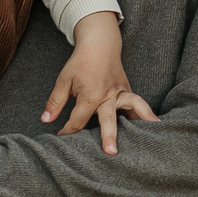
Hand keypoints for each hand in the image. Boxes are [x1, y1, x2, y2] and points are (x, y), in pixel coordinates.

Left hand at [43, 11, 148, 151]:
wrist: (99, 44)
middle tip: (111, 153)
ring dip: (143, 119)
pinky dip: (144, 114)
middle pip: (109, 119)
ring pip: (134, 106)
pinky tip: (151, 126)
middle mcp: (108, 95)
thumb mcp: (63, 80)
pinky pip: (137, 104)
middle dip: (109, 136)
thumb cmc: (80, 62)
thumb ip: (55, 102)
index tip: (62, 138)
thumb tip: (46, 120)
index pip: (78, 120)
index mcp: (90, 94)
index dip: (68, 131)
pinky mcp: (128, 90)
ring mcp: (121, 92)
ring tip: (151, 136)